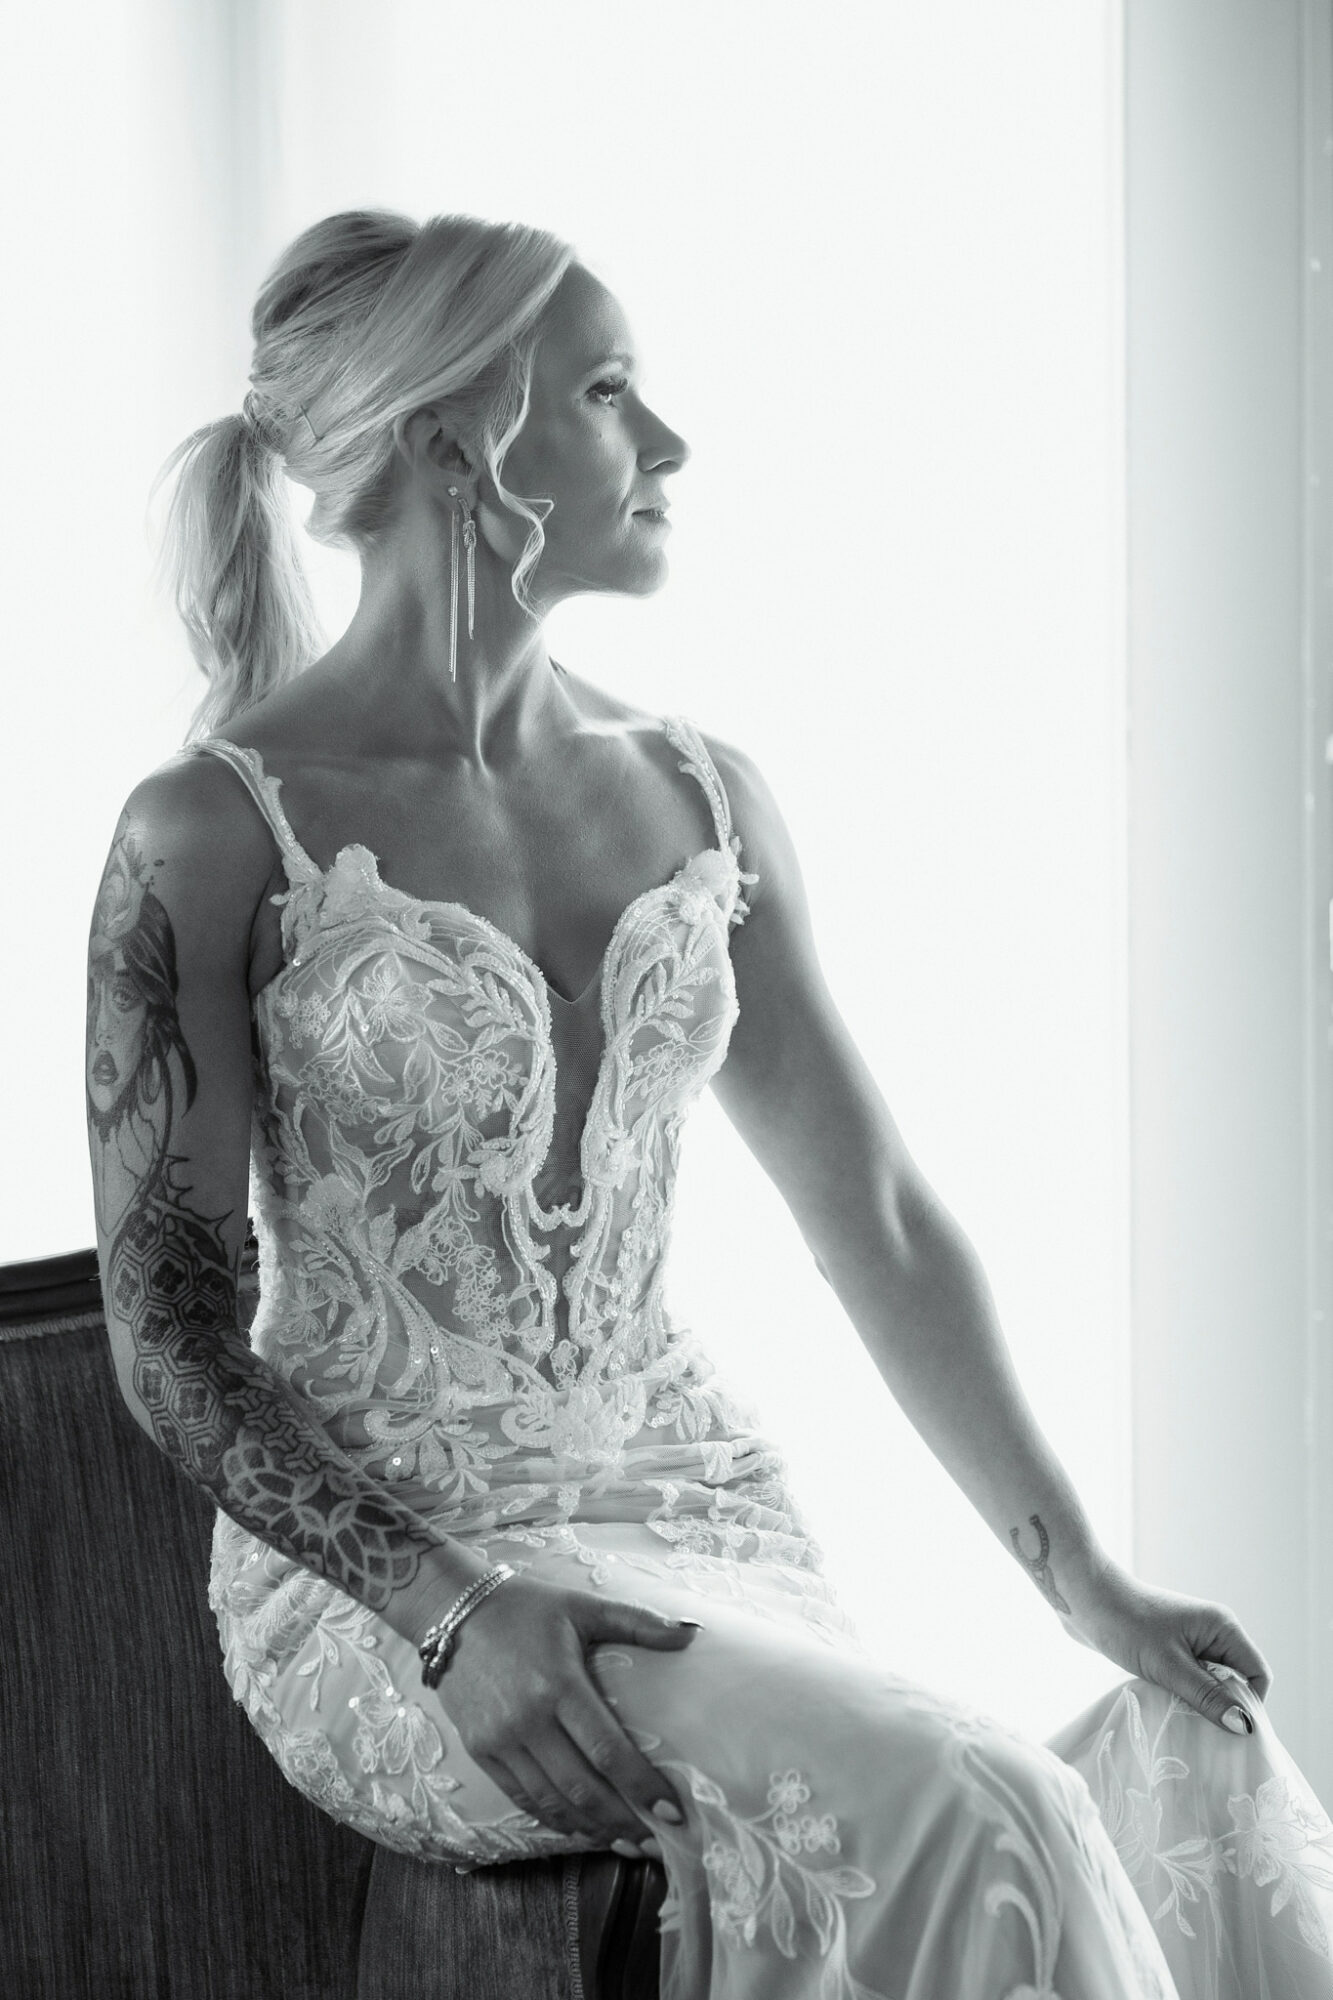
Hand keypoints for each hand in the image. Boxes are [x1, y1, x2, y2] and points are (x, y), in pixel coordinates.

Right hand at [438, 1573, 700, 1857]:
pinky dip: (554, 1819)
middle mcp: (528, 1719)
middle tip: (657, 1843)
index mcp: (558, 1684)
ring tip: (626, 1843)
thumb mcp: (583, 1607)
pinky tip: (581, 1827)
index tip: (673, 1812)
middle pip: (581, 1788)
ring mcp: (500, 1740)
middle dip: (623, 1822)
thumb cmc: (526, 1607)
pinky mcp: (480, 1751)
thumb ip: (638, 1622)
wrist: (453, 1612)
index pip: (607, 1750)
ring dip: (592, 1829)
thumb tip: (692, 1631)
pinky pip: (522, 1798)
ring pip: (551, 1802)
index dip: (641, 1786)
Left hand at [1056, 1553, 1271, 1731]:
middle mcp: (1212, 1632)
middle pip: (1236, 1681)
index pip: (1257, 1674)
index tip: (1232, 1734)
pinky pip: (1189, 1681)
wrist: (1082, 1598)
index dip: (1251, 1705)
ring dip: (1202, 1705)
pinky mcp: (1169, 1650)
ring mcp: (1190, 1641)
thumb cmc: (1125, 1624)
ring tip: (1187, 1728)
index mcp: (1222, 1627)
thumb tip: (1245, 1727)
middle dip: (1226, 1709)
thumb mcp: (1169, 1666)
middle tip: (1208, 1738)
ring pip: (1211, 1684)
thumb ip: (1207, 1696)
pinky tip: (1171, 1714)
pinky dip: (1184, 1698)